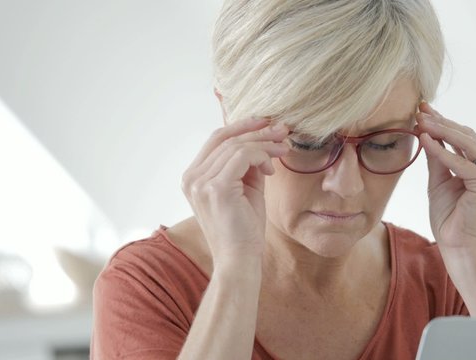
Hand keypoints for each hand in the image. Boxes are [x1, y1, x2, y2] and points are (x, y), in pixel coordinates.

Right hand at [181, 117, 289, 266]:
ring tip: (284, 148)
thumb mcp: (245, 189)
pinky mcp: (216, 188)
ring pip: (237, 146)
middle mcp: (191, 178)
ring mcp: (200, 182)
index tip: (266, 123)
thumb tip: (263, 142)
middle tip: (282, 130)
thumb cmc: (244, 230)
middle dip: (257, 130)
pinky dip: (262, 155)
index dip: (241, 126)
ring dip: (265, 143)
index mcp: (193, 177)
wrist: (239, 260)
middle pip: (226, 138)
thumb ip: (248, 166)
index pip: (216, 140)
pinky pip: (243, 156)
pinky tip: (273, 167)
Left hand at [415, 102, 475, 252]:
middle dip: (442, 121)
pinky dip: (442, 151)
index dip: (444, 124)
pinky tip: (425, 140)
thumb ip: (437, 159)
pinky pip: (461, 162)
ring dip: (442, 130)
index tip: (423, 111)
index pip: (465, 138)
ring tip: (421, 120)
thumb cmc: (450, 220)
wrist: (460, 248)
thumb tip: (426, 135)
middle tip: (421, 109)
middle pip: (467, 136)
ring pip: (467, 143)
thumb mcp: (439, 182)